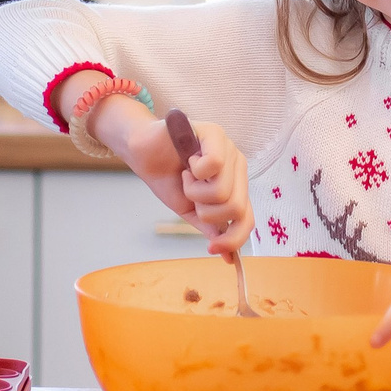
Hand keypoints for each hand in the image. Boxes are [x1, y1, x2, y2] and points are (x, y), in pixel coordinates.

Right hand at [113, 111, 251, 257]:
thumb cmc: (168, 178)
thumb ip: (211, 228)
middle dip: (206, 211)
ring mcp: (229, 149)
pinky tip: (187, 162)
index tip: (211, 249)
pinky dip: (194, 172)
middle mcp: (238, 166)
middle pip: (236, 208)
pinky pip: (214, 164)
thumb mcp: (192, 210)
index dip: (232, 238)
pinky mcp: (214, 134)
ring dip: (195, 192)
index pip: (247, 218)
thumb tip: (228, 257)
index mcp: (236, 185)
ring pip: (223, 191)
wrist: (143, 154)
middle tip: (191, 195)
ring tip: (186, 177)